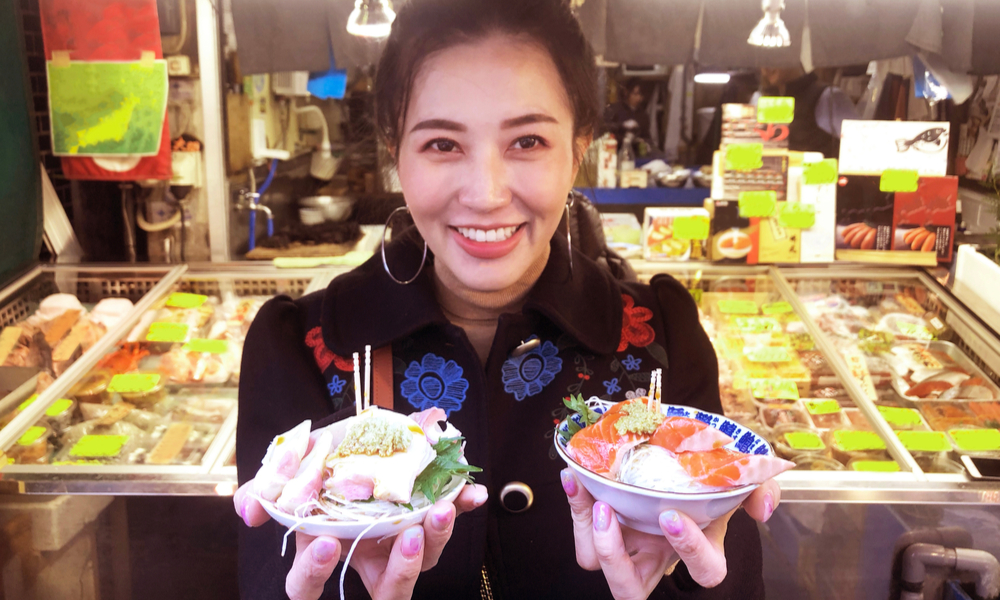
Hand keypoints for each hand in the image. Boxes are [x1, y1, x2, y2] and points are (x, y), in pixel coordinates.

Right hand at [234, 460, 487, 599]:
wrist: (353, 436)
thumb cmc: (319, 460)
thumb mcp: (289, 468)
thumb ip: (265, 488)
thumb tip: (249, 511)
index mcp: (325, 550)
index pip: (306, 587)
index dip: (314, 572)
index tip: (328, 542)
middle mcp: (366, 556)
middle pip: (385, 589)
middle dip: (401, 570)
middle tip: (408, 533)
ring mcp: (399, 541)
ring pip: (422, 562)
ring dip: (437, 537)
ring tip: (442, 507)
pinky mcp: (428, 517)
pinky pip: (447, 522)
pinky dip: (462, 506)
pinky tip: (473, 495)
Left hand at [561, 469, 779, 599]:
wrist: (678, 457)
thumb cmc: (706, 480)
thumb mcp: (736, 483)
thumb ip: (758, 491)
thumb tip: (760, 510)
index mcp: (699, 553)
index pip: (704, 572)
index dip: (689, 549)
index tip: (672, 514)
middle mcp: (657, 559)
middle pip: (629, 590)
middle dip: (614, 556)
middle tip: (610, 510)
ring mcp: (626, 548)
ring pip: (593, 562)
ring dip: (586, 529)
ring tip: (589, 491)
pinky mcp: (601, 528)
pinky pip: (580, 532)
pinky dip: (575, 505)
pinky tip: (575, 477)